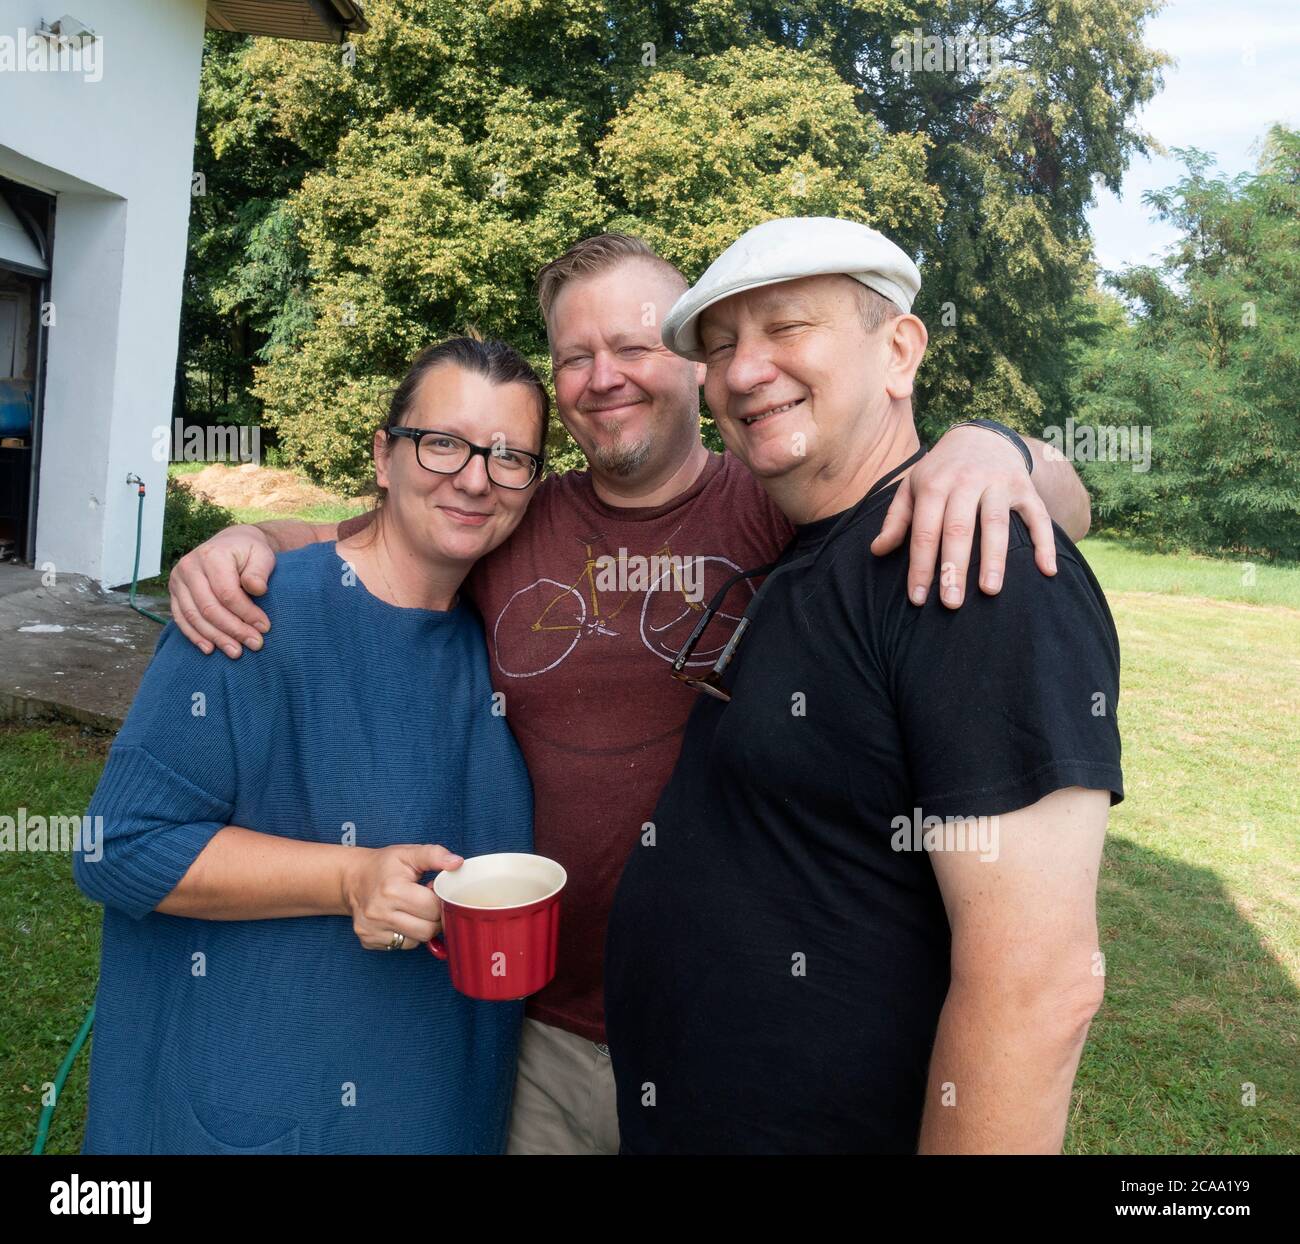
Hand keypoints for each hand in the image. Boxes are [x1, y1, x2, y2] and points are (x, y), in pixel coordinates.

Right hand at [168, 524, 275, 656]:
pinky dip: (195, 636)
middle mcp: (189, 567)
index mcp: (211, 555)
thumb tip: (257, 589)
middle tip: (254, 644)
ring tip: (236, 652)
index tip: (264, 627)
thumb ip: (259, 571)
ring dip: (215, 637)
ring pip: (194, 616)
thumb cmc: (249, 551)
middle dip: (233, 630)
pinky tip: (210, 649)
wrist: (230, 543)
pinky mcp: (175, 592)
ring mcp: (178, 580)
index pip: (227, 593)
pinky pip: (181, 618)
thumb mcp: (262, 555)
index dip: (246, 613)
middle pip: (209, 607)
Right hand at [341, 843, 463, 950]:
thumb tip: (457, 863)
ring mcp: (371, 929)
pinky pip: (400, 946)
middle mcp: (379, 913)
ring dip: (421, 927)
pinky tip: (400, 919)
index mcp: (392, 890)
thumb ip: (435, 855)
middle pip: (427, 930)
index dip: (440, 900)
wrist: (353, 878)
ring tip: (414, 910)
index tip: (433, 891)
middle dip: (434, 917)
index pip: (433, 908)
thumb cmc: (384, 865)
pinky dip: (407, 935)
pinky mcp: (368, 940)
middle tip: (427, 903)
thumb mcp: (409, 853)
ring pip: (416, 941)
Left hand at [872, 426, 1057, 607]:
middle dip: (955, 568)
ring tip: (990, 590)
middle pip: (960, 529)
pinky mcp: (1025, 488)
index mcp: (935, 485)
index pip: (925, 532)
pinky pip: (1038, 516)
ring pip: (997, 523)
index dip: (920, 566)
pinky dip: (1044, 542)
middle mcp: (967, 482)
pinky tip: (1046, 570)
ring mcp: (999, 484)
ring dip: (994, 558)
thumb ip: (897, 520)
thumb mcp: (913, 487)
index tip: (917, 599)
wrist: (982, 435)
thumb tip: (877, 551)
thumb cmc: (941, 471)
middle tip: (951, 604)